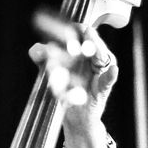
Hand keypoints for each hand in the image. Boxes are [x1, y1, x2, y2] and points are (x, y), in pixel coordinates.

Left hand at [30, 21, 116, 147]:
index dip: (71, 29)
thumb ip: (42, 59)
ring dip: (93, 51)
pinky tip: (113, 69)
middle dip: (81, 40)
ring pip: (99, 57)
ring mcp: (101, 71)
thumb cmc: (65, 90)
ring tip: (87, 49)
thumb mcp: (51, 73)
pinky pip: (109, 80)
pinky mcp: (104, 88)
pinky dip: (111, 74)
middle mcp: (94, 57)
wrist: (75, 117)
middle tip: (70, 41)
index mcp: (81, 49)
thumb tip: (34, 49)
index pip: (80, 31)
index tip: (61, 30)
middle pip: (90, 41)